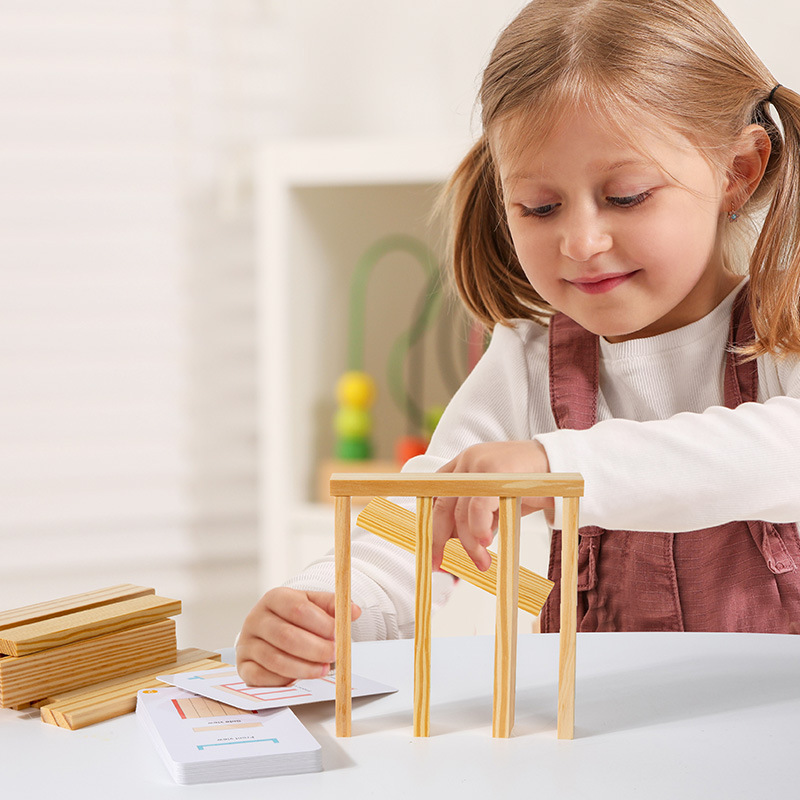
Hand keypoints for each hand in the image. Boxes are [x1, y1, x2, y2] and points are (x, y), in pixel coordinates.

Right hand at [236, 587, 360, 685]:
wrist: (270, 627)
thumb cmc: (294, 617)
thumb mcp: (314, 604)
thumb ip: (334, 606)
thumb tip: (353, 611)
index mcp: (274, 598)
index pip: (297, 608)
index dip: (320, 623)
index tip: (338, 633)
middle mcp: (256, 619)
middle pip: (285, 635)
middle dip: (315, 648)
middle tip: (334, 655)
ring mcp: (246, 643)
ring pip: (275, 659)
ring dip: (303, 667)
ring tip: (323, 669)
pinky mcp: (243, 666)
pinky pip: (261, 677)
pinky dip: (282, 680)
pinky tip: (298, 678)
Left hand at [432, 441, 552, 571]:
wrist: (561, 465)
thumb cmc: (530, 485)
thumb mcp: (497, 502)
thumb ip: (476, 516)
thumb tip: (454, 542)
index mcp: (463, 466)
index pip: (436, 495)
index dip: (431, 524)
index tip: (431, 551)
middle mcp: (466, 461)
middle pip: (442, 505)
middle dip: (438, 540)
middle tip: (440, 565)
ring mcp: (478, 464)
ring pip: (461, 512)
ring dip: (469, 544)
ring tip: (482, 562)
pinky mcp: (494, 470)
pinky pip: (478, 507)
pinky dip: (479, 529)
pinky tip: (487, 542)